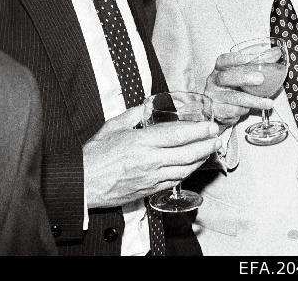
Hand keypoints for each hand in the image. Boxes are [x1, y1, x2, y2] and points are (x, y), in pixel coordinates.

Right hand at [83, 104, 220, 208]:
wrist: (80, 184)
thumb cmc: (93, 156)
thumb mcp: (112, 127)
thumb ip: (133, 115)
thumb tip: (147, 106)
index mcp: (141, 142)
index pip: (178, 135)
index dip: (199, 130)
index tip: (211, 126)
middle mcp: (149, 160)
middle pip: (188, 153)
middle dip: (206, 145)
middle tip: (217, 137)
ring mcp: (151, 177)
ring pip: (185, 169)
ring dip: (201, 159)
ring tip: (210, 150)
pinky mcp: (149, 190)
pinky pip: (174, 181)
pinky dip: (187, 172)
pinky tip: (192, 166)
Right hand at [204, 51, 272, 129]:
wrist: (220, 109)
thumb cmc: (233, 87)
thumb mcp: (243, 74)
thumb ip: (258, 63)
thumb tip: (276, 53)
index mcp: (219, 69)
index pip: (223, 60)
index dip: (236, 59)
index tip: (250, 58)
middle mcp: (214, 82)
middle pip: (225, 77)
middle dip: (243, 77)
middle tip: (260, 79)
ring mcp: (213, 97)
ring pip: (233, 97)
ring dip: (253, 100)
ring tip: (268, 102)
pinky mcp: (216, 111)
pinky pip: (231, 111)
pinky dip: (243, 110)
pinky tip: (250, 109)